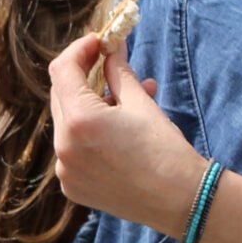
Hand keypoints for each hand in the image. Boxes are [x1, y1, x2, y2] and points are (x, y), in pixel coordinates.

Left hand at [48, 33, 195, 234]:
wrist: (180, 200)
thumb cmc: (165, 150)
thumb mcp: (141, 104)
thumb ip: (119, 72)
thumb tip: (112, 47)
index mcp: (79, 120)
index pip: (62, 70)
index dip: (79, 50)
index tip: (98, 42)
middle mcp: (63, 146)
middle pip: (61, 96)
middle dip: (84, 77)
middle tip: (109, 64)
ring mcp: (64, 169)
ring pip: (67, 124)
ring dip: (90, 106)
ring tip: (127, 99)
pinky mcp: (71, 186)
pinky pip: (72, 150)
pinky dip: (89, 135)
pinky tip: (118, 133)